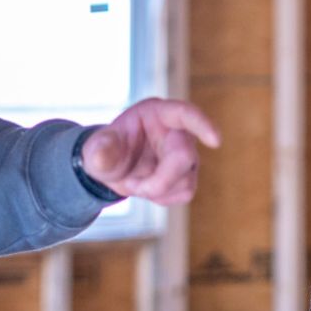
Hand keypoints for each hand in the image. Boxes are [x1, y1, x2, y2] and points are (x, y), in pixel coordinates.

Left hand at [79, 98, 220, 204]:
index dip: (201, 124)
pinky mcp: (188, 174)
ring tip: (134, 182)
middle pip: (184, 156)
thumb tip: (102, 155)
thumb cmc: (105, 150)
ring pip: (186, 180)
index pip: (184, 114)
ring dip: (157, 190)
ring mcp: (186, 153)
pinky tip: (147, 186)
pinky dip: (162, 197)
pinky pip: (184, 193)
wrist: (112, 167)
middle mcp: (177, 131)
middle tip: (132, 187)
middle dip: (161, 179)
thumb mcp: (95, 148)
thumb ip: (99, 149)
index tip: (215, 140)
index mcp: (157, 114)